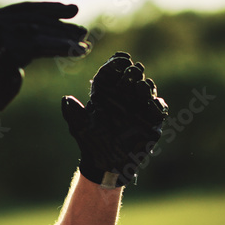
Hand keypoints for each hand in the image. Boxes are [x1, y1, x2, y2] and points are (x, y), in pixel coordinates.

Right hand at [0, 2, 89, 124]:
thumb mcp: (5, 48)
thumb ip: (21, 34)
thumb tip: (56, 22)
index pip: (25, 8)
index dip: (50, 8)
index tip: (72, 10)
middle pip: (35, 20)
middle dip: (61, 24)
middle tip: (82, 30)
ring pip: (39, 32)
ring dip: (65, 38)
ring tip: (83, 44)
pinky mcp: (9, 49)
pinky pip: (42, 46)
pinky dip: (62, 47)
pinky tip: (78, 51)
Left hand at [61, 52, 167, 187]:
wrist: (107, 166)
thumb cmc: (92, 145)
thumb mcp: (80, 129)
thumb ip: (73, 114)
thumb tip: (66, 99)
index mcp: (106, 96)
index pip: (112, 74)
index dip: (116, 64)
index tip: (121, 58)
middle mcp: (123, 98)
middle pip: (131, 78)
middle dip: (133, 72)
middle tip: (134, 69)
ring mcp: (139, 108)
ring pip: (146, 90)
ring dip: (146, 87)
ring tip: (142, 87)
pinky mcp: (151, 122)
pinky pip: (158, 109)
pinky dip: (158, 105)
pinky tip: (153, 105)